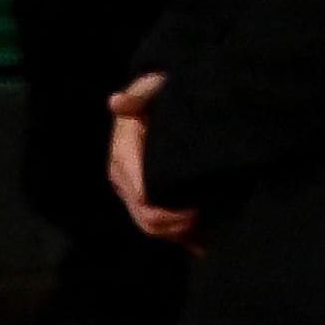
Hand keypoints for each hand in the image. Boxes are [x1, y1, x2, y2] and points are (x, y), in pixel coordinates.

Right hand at [105, 75, 199, 245]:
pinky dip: (178, 235)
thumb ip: (140, 94)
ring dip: (178, 233)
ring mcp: (131, 190)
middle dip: (177, 225)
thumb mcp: (153, 87)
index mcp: (123, 155)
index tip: (199, 207)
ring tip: (207, 228)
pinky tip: (200, 237)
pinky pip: (156, 226)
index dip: (170, 210)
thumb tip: (116, 102)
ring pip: (150, 227)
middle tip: (208, 220)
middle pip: (146, 217)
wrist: (155, 101)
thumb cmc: (159, 93)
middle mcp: (123, 177)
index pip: (143, 195)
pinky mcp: (142, 198)